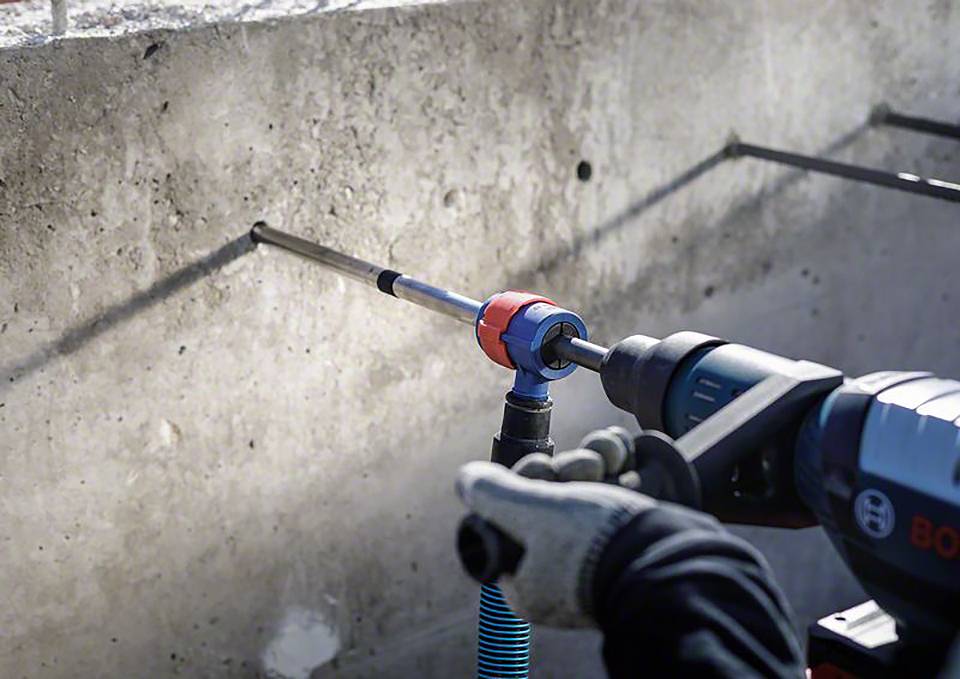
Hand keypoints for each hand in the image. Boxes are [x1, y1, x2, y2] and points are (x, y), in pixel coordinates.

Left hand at [456, 427, 655, 627]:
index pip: (511, 518)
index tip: (542, 469)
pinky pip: (613, 499)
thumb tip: (467, 480)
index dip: (524, 484)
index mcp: (527, 581)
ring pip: (582, 494)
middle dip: (566, 470)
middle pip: (549, 501)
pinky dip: (618, 472)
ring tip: (610, 461)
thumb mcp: (532, 511)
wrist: (675, 560)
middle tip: (583, 467)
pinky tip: (625, 455)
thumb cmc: (597, 544)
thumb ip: (492, 494)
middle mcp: (559, 575)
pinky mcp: (627, 543)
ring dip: (593, 463)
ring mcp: (595, 560)